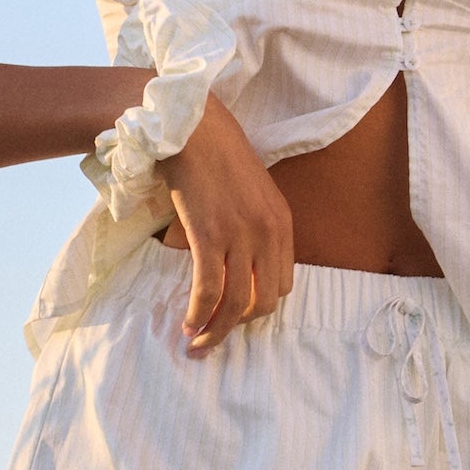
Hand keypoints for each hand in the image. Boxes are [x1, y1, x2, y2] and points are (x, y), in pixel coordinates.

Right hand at [153, 98, 290, 355]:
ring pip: (236, 304)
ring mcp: (241, 235)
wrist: (191, 126)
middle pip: (264, 302)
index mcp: (283, 223)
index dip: (257, 308)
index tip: (233, 316)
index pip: (282, 285)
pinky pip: (208, 290)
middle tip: (213, 337)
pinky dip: (198, 313)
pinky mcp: (210, 235)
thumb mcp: (250, 192)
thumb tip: (235, 262)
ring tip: (196, 342)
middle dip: (237, 327)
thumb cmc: (214, 155)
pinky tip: (187, 322)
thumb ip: (253, 226)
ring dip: (215, 331)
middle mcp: (269, 233)